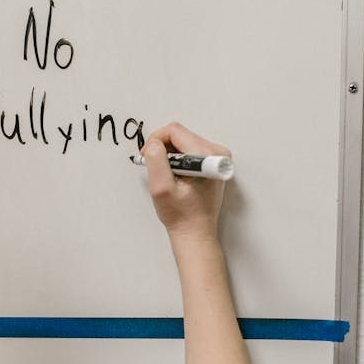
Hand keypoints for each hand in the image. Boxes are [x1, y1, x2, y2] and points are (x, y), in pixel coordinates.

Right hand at [141, 122, 229, 242]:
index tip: (147, 156)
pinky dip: (176, 159)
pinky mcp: (212, 163)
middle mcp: (216, 153)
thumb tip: (154, 143)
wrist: (195, 232)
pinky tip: (174, 176)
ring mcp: (216, 158)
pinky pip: (188, 149)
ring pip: (183, 141)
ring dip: (169, 155)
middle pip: (179, 134)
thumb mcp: (161, 188)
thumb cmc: (182, 216)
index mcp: (207, 157)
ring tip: (166, 176)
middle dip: (162, 148)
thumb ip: (156, 160)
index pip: (175, 131)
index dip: (155, 141)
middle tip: (155, 169)